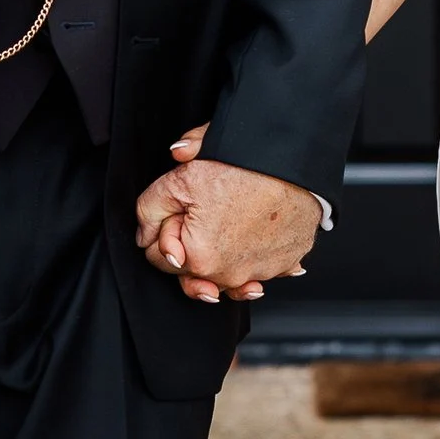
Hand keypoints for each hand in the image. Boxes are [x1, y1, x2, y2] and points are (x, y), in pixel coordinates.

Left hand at [135, 138, 320, 305]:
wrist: (295, 162)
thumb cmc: (245, 168)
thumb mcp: (180, 178)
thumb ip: (149, 208)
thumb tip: (144, 232)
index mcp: (199, 260)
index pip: (160, 259)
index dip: (166, 230)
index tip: (182, 210)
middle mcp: (231, 276)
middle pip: (194, 270)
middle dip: (192, 246)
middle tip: (205, 212)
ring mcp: (262, 272)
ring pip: (228, 270)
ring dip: (224, 253)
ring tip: (230, 223)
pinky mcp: (287, 263)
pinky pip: (263, 265)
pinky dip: (258, 252)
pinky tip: (257, 233)